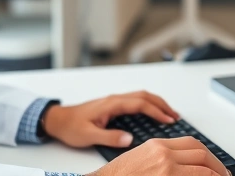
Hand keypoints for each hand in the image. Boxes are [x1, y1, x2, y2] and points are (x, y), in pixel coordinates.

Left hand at [41, 91, 178, 148]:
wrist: (58, 119)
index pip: (139, 104)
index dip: (156, 111)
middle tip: (176, 116)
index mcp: (111, 104)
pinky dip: (148, 105)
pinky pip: (135, 101)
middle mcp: (114, 99)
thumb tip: (129, 139)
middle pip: (144, 96)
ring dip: (157, 103)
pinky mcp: (113, 105)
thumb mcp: (89, 136)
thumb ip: (109, 137)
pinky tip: (153, 113)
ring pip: (141, 96)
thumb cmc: (71, 126)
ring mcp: (114, 101)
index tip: (169, 120)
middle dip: (162, 105)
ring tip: (170, 114)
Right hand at [87, 138, 228, 175]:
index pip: (192, 144)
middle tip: (224, 175)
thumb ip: (162, 157)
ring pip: (203, 170)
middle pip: (202, 155)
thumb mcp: (141, 158)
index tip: (214, 164)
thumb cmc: (120, 175)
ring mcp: (166, 169)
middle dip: (218, 166)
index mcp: (158, 145)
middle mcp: (164, 154)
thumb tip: (183, 165)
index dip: (208, 155)